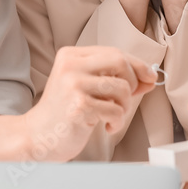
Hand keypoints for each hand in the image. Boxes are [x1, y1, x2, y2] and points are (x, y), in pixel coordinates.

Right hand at [26, 45, 162, 160]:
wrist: (37, 136)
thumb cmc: (64, 112)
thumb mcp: (86, 86)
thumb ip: (113, 77)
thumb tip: (149, 76)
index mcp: (71, 55)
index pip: (114, 52)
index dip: (137, 65)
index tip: (149, 77)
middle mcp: (70, 65)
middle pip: (120, 62)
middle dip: (132, 82)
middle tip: (124, 100)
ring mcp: (73, 84)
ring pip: (122, 88)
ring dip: (124, 106)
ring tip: (111, 115)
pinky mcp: (79, 106)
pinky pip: (116, 110)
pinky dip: (116, 121)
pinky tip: (105, 126)